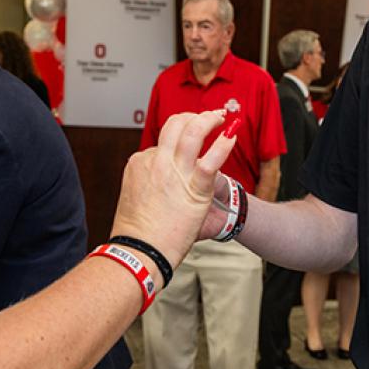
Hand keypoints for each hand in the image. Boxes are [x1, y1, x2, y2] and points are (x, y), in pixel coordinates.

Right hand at [112, 110, 235, 264]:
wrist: (139, 252)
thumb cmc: (139, 232)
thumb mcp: (137, 197)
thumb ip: (151, 184)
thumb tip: (164, 183)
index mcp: (140, 163)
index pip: (163, 142)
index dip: (178, 139)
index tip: (188, 144)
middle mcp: (156, 162)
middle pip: (175, 124)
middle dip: (194, 116)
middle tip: (209, 117)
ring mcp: (175, 172)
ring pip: (192, 132)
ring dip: (209, 119)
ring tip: (220, 118)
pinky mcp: (195, 188)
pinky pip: (211, 160)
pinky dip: (224, 145)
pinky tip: (231, 137)